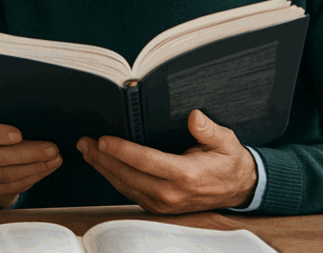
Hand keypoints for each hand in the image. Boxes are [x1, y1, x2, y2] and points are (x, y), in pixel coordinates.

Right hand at [0, 110, 61, 207]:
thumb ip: (5, 116)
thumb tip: (33, 114)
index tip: (20, 134)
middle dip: (30, 153)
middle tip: (52, 149)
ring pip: (8, 175)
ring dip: (36, 167)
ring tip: (55, 159)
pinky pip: (12, 187)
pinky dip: (32, 178)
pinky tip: (45, 169)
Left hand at [77, 109, 257, 213]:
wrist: (239, 189)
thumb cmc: (229, 160)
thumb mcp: (226, 141)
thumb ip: (208, 130)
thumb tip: (194, 116)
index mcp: (186, 175)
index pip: (147, 162)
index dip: (122, 150)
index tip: (102, 139)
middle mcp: (172, 193)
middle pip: (129, 175)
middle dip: (103, 158)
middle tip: (84, 141)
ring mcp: (164, 203)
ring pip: (125, 185)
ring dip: (103, 168)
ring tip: (86, 150)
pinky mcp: (159, 207)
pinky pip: (130, 192)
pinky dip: (113, 178)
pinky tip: (102, 164)